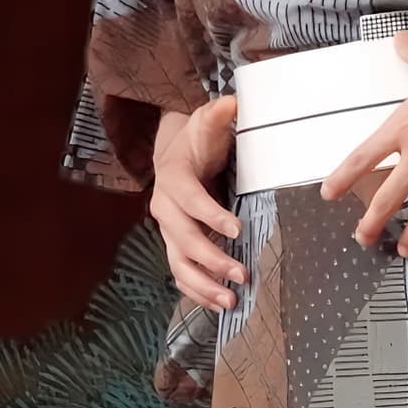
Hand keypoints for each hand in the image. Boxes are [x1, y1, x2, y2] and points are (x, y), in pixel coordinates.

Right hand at [150, 95, 246, 311]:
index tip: (237, 230)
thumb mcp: (206, 123)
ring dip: (202, 285)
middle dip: (211, 260)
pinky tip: (218, 305)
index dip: (210, 215)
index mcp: (173, 179)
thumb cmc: (196, 141)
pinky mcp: (175, 244)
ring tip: (230, 302)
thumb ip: (219, 116)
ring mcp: (168, 230)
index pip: (190, 200)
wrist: (175, 155)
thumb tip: (234, 102)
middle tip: (241, 275)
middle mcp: (165, 208)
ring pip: (179, 264)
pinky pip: (181, 273)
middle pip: (183, 239)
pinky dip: (196, 291)